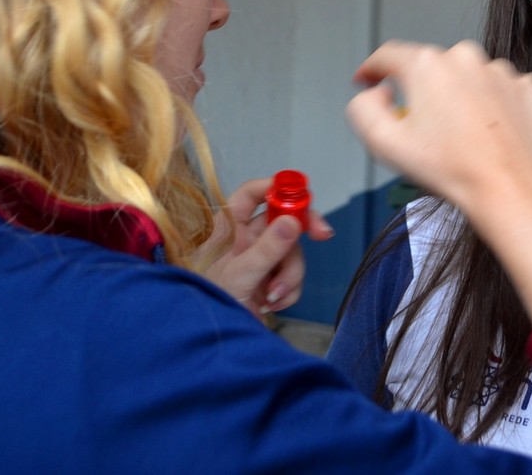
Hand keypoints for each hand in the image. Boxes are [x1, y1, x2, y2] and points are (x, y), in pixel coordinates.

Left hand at [201, 176, 332, 315]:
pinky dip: (288, 291)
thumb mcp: (239, 276)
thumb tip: (290, 221)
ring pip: (292, 252)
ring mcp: (258, 261)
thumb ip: (267, 249)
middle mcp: (244, 240)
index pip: (251, 194)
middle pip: (282, 221)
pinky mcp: (269, 282)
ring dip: (290, 275)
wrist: (210, 344)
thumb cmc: (208, 306)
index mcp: (228, 229)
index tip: (300, 193)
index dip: (275, 187)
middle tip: (323, 233)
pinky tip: (272, 305)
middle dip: (303, 229)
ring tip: (272, 294)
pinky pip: (292, 277)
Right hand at [346, 40, 531, 322]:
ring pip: (464, 79)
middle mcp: (465, 58)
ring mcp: (499, 71)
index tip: (368, 80)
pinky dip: (487, 106)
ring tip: (459, 138)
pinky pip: (495, 90)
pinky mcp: (525, 87)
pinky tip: (484, 133)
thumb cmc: (454, 170)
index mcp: (427, 65)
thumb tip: (376, 95)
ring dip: (456, 99)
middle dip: (419, 93)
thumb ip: (363, 109)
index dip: (371, 69)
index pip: (388, 56)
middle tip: (421, 131)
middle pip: (428, 69)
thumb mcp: (383, 143)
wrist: (510, 189)